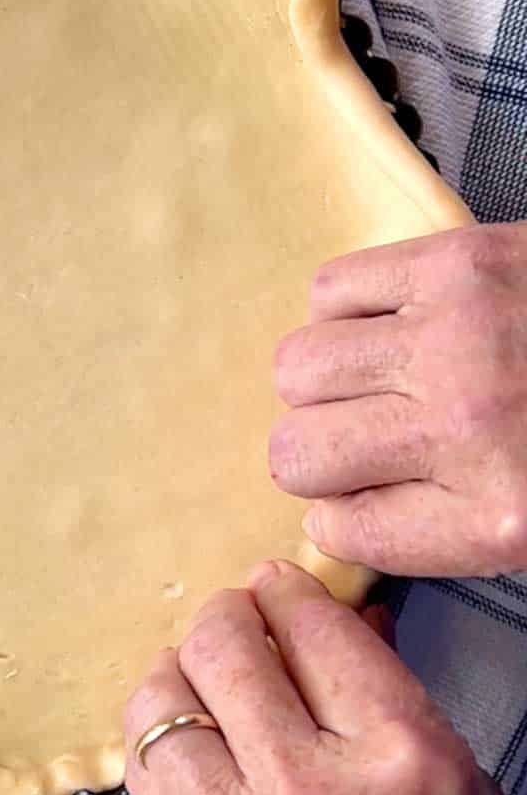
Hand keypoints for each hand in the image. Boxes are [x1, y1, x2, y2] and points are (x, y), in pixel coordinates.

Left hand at [123, 562, 526, 794]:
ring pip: (163, 705)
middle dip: (228, 618)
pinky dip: (158, 741)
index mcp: (402, 757)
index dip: (286, 591)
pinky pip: (147, 780)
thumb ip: (387, 693)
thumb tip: (343, 621)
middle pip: (225, 650)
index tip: (277, 586)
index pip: (312, 626)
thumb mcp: (461, 786)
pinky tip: (184, 739)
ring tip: (200, 676)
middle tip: (237, 621)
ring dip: (178, 674)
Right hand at [270, 222, 526, 575]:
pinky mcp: (455, 261)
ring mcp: (454, 338)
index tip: (357, 500)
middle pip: (298, 456)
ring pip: (298, 369)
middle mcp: (463, 430)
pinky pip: (329, 289)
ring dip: (321, 381)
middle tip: (360, 437)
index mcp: (498, 517)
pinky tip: (388, 320)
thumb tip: (337, 515)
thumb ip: (446, 531)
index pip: (344, 533)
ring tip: (373, 373)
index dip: (339, 518)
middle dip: (315, 455)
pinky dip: (342, 309)